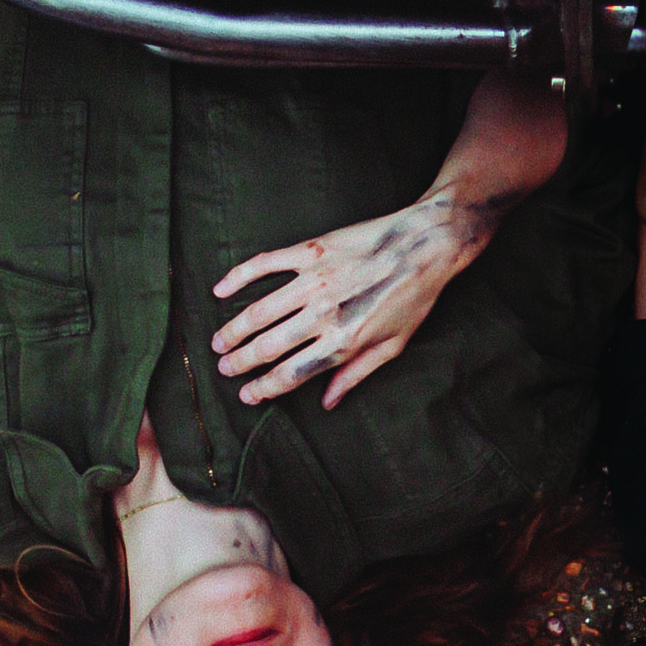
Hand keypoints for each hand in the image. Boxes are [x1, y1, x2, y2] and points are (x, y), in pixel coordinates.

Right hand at [209, 196, 480, 410]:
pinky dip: (238, 278)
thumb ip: (356, 374)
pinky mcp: (311, 251)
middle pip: (268, 346)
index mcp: (345, 341)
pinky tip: (221, 291)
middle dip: (240, 362)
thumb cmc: (414, 297)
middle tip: (224, 369)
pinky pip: (264, 264)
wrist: (426, 244)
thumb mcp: (393, 345)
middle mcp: (325, 313)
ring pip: (259, 312)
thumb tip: (328, 401)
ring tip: (218, 343)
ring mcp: (314, 280)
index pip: (291, 373)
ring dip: (233, 331)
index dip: (263, 388)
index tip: (246, 395)